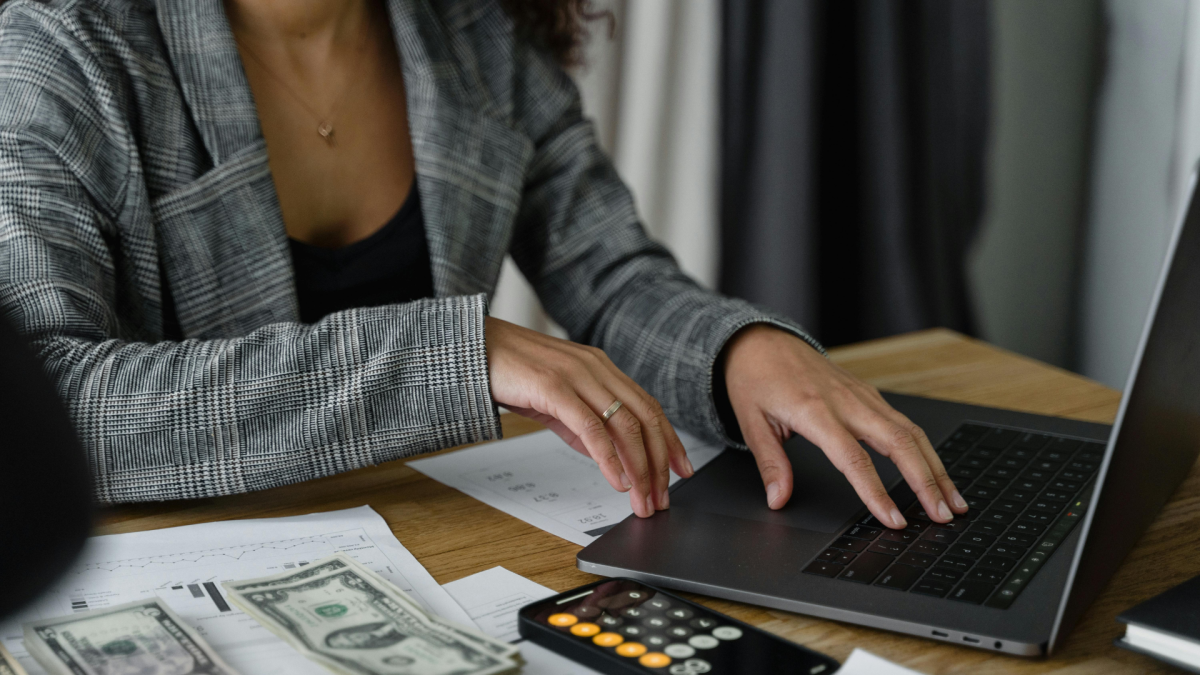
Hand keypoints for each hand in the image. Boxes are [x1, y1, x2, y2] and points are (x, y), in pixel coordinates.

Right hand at [484, 317, 692, 517]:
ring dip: (639, 467)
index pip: (648, 406)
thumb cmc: (511, 371)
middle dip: (660, 462)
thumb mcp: (556, 399)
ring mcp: (577, 376)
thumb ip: (582, 423)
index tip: (682, 470)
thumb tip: (607, 455)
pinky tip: (616, 480)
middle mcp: (596, 368)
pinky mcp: (554, 388)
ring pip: (624, 425)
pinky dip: (609, 458)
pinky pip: (591, 428)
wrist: (471, 348)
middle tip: (664, 497)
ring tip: (642, 498)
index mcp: (601, 368)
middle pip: (645, 418)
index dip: (670, 440)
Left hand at [722, 324, 967, 527]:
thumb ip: (770, 464)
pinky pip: (904, 423)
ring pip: (911, 432)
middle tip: (942, 516)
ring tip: (953, 501)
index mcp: (815, 411)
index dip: (876, 493)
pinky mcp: (869, 394)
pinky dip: (925, 450)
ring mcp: (862, 395)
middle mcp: (846, 401)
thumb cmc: (755, 378)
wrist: (762, 340)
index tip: (893, 520)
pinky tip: (935, 470)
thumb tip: (778, 500)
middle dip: (926, 482)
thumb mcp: (751, 422)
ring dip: (936, 468)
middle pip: (899, 443)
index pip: (853, 459)